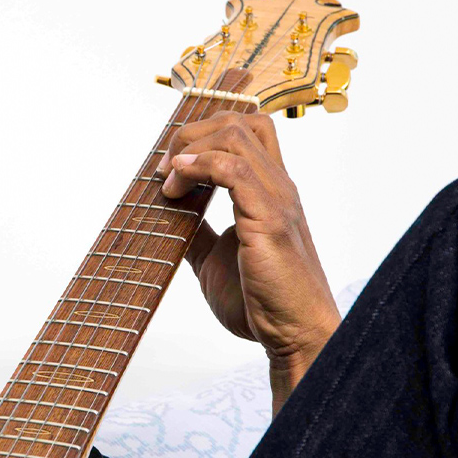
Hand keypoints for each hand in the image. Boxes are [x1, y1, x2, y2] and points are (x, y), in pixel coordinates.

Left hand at [158, 111, 339, 407]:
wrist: (294, 336)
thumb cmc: (262, 304)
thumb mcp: (215, 260)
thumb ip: (198, 233)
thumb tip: (169, 216)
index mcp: (270, 193)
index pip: (248, 131)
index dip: (203, 134)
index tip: (169, 165)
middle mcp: (278, 188)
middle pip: (241, 121)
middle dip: (192, 133)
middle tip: (163, 167)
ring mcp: (277, 200)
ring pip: (236, 135)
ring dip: (191, 149)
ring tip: (167, 180)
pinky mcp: (269, 220)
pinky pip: (234, 169)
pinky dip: (200, 167)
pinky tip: (177, 187)